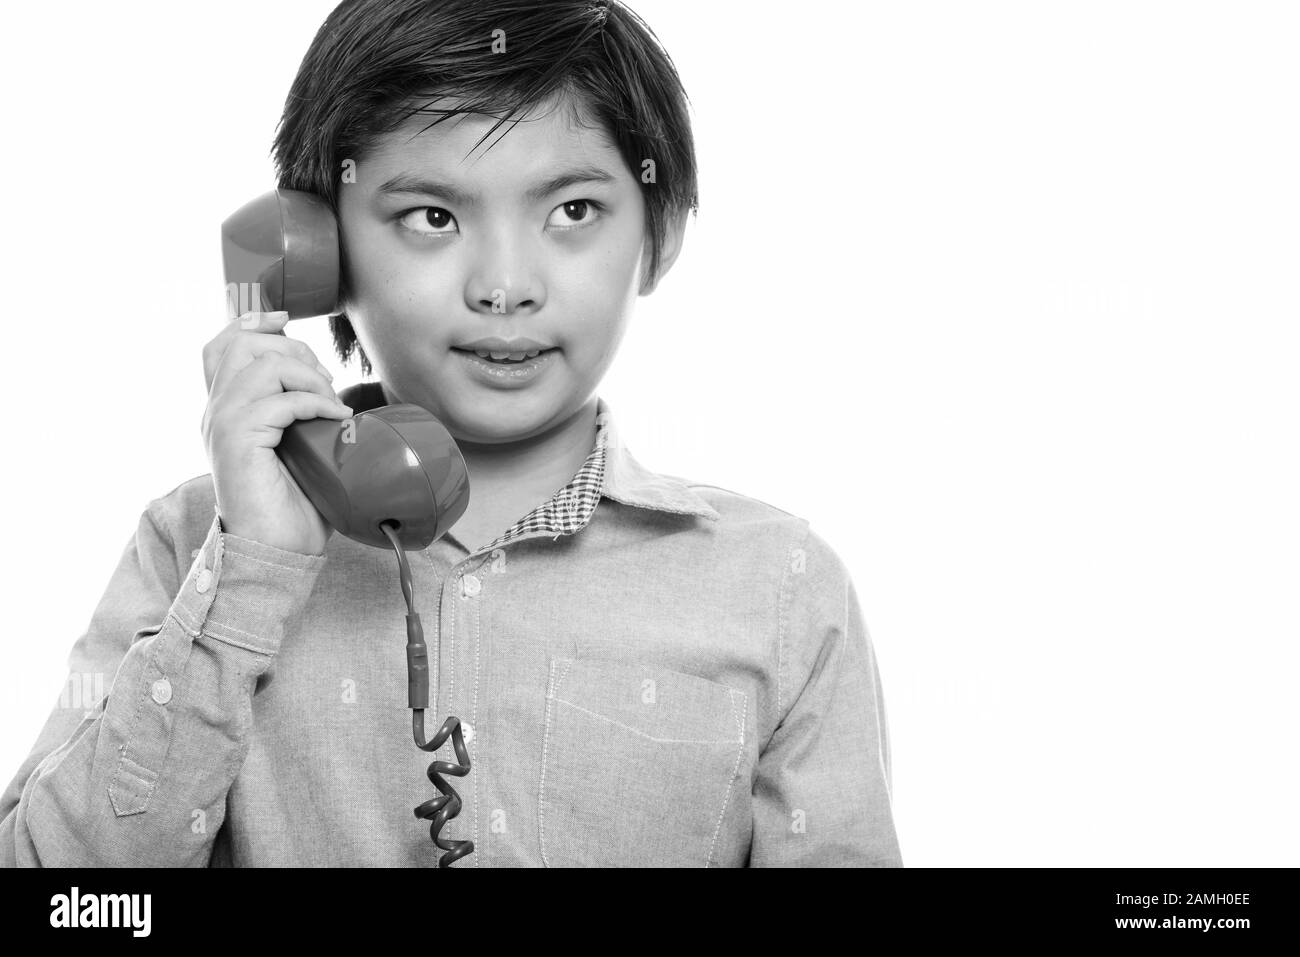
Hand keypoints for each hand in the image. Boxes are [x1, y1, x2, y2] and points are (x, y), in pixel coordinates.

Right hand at [201, 310, 351, 555]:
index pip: (220, 347)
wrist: (274, 553)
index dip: (252, 323)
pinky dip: (313, 402)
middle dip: (295, 351)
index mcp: (226, 411)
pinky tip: (333, 417)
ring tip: (331, 404)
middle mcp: (216, 412)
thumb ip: (299, 417)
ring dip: (307, 377)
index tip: (285, 321)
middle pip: (244, 344)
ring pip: (262, 365)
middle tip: (325, 383)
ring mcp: (222, 424)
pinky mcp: (236, 440)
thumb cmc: (291, 508)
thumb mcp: (299, 451)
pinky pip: (278, 399)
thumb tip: (336, 394)